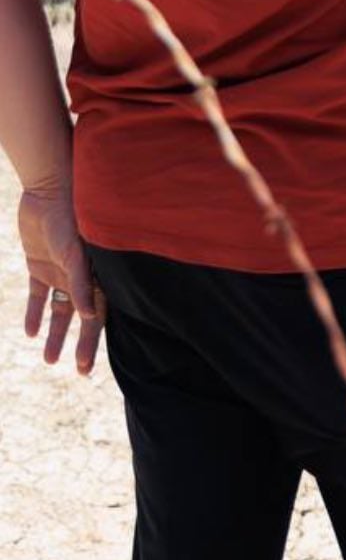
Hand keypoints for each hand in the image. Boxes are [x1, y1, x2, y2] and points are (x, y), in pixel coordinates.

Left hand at [19, 185, 105, 375]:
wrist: (48, 187)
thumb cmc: (71, 216)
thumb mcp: (76, 251)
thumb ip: (82, 281)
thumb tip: (89, 318)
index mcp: (98, 272)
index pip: (99, 313)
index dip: (92, 340)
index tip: (85, 367)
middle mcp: (81, 276)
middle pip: (82, 317)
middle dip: (80, 344)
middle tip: (78, 371)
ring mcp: (60, 271)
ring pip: (59, 310)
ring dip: (55, 334)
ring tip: (49, 360)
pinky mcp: (38, 264)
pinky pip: (38, 295)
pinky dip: (35, 313)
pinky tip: (32, 332)